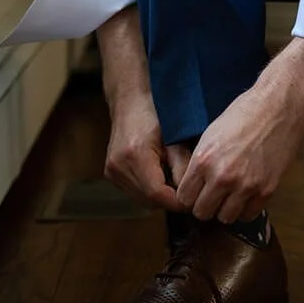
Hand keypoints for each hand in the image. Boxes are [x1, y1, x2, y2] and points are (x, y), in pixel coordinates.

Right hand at [104, 91, 183, 212]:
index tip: (193, 198)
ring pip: (141, 200)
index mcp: (135, 155)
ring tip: (173, 177)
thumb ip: (184, 167)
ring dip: (159, 196)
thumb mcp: (176, 138)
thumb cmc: (157, 114)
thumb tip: (191, 195)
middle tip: (187, 188)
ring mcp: (111, 171)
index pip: (157, 194)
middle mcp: (118, 166)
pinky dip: (149, 189)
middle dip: (170, 199)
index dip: (177, 201)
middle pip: (149, 200)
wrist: (130, 101)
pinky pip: (134, 192)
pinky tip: (159, 174)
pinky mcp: (110, 173)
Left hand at [174, 79, 302, 223]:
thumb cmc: (245, 113)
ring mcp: (245, 186)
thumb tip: (193, 184)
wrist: (280, 107)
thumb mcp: (211, 134)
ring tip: (230, 196)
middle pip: (202, 212)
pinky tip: (247, 195)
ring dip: (225, 209)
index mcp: (203, 160)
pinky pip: (248, 214)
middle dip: (205, 205)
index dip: (189, 196)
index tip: (196, 192)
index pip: (184, 198)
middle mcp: (221, 177)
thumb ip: (200, 162)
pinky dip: (246, 208)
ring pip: (225, 218)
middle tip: (213, 195)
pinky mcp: (266, 190)